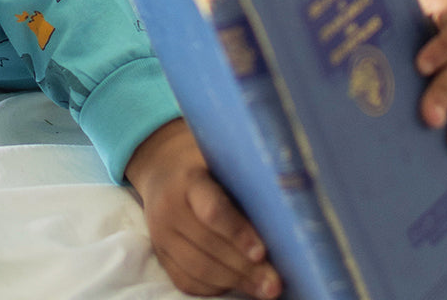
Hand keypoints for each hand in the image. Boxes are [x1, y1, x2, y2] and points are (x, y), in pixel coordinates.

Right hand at [125, 119, 281, 298]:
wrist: (163, 170)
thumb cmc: (208, 165)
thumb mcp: (222, 160)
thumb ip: (245, 178)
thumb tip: (286, 210)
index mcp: (188, 178)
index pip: (212, 209)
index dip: (238, 233)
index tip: (262, 252)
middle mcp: (168, 207)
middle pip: (208, 245)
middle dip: (245, 268)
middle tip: (275, 283)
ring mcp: (160, 234)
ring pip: (198, 268)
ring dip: (235, 283)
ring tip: (265, 289)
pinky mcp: (160, 254)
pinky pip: (187, 281)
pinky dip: (215, 289)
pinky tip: (238, 286)